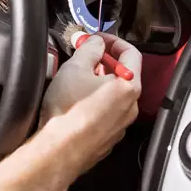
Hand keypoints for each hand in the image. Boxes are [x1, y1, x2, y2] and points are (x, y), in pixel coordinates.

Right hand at [35, 36, 142, 179]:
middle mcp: (131, 107)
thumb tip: (97, 43)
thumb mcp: (76, 67)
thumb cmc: (68, 109)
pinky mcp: (108, 139)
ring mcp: (121, 125)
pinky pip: (106, 114)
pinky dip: (96, 104)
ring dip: (100, 84)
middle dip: (105, 63)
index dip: (114, 41)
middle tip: (84, 58)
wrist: (59, 150)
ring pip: (115, 96)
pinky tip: (76, 104)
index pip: (131, 53)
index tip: (98, 39)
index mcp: (128, 86)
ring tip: (77, 81)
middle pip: (124, 75)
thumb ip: (90, 49)